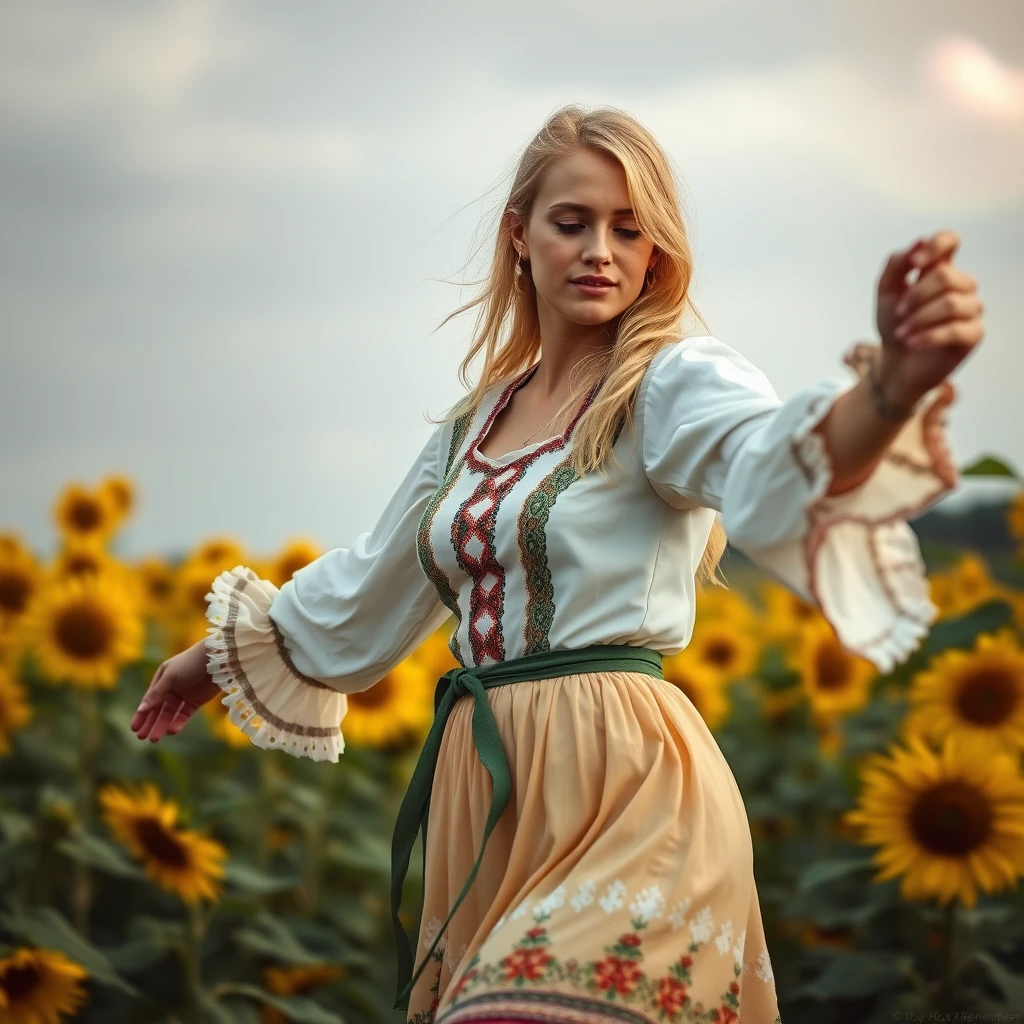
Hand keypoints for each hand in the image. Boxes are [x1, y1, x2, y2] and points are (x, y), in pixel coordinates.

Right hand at [131, 639, 221, 742]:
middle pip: (158, 709)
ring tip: (155, 739)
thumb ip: (157, 694)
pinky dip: (178, 723)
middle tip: (142, 737)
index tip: (134, 728)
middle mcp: (171, 688)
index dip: (141, 715)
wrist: (217, 660)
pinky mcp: (196, 702)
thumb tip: (141, 709)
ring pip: (170, 714)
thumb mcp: (170, 677)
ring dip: (162, 726)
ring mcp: (184, 695)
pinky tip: (172, 731)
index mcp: (162, 679)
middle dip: (150, 723)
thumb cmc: (190, 664)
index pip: (149, 700)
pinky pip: (184, 715)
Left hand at [874, 229, 984, 406]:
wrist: (894, 363)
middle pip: (946, 276)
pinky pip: (955, 329)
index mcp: (939, 269)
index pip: (950, 241)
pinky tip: (911, 342)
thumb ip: (896, 265)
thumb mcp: (886, 293)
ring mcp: (970, 309)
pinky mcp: (973, 334)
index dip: (936, 246)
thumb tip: (918, 242)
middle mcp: (960, 286)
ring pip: (951, 303)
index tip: (914, 264)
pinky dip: (928, 336)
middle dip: (915, 296)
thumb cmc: (893, 324)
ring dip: (919, 319)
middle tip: (898, 314)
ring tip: (901, 333)